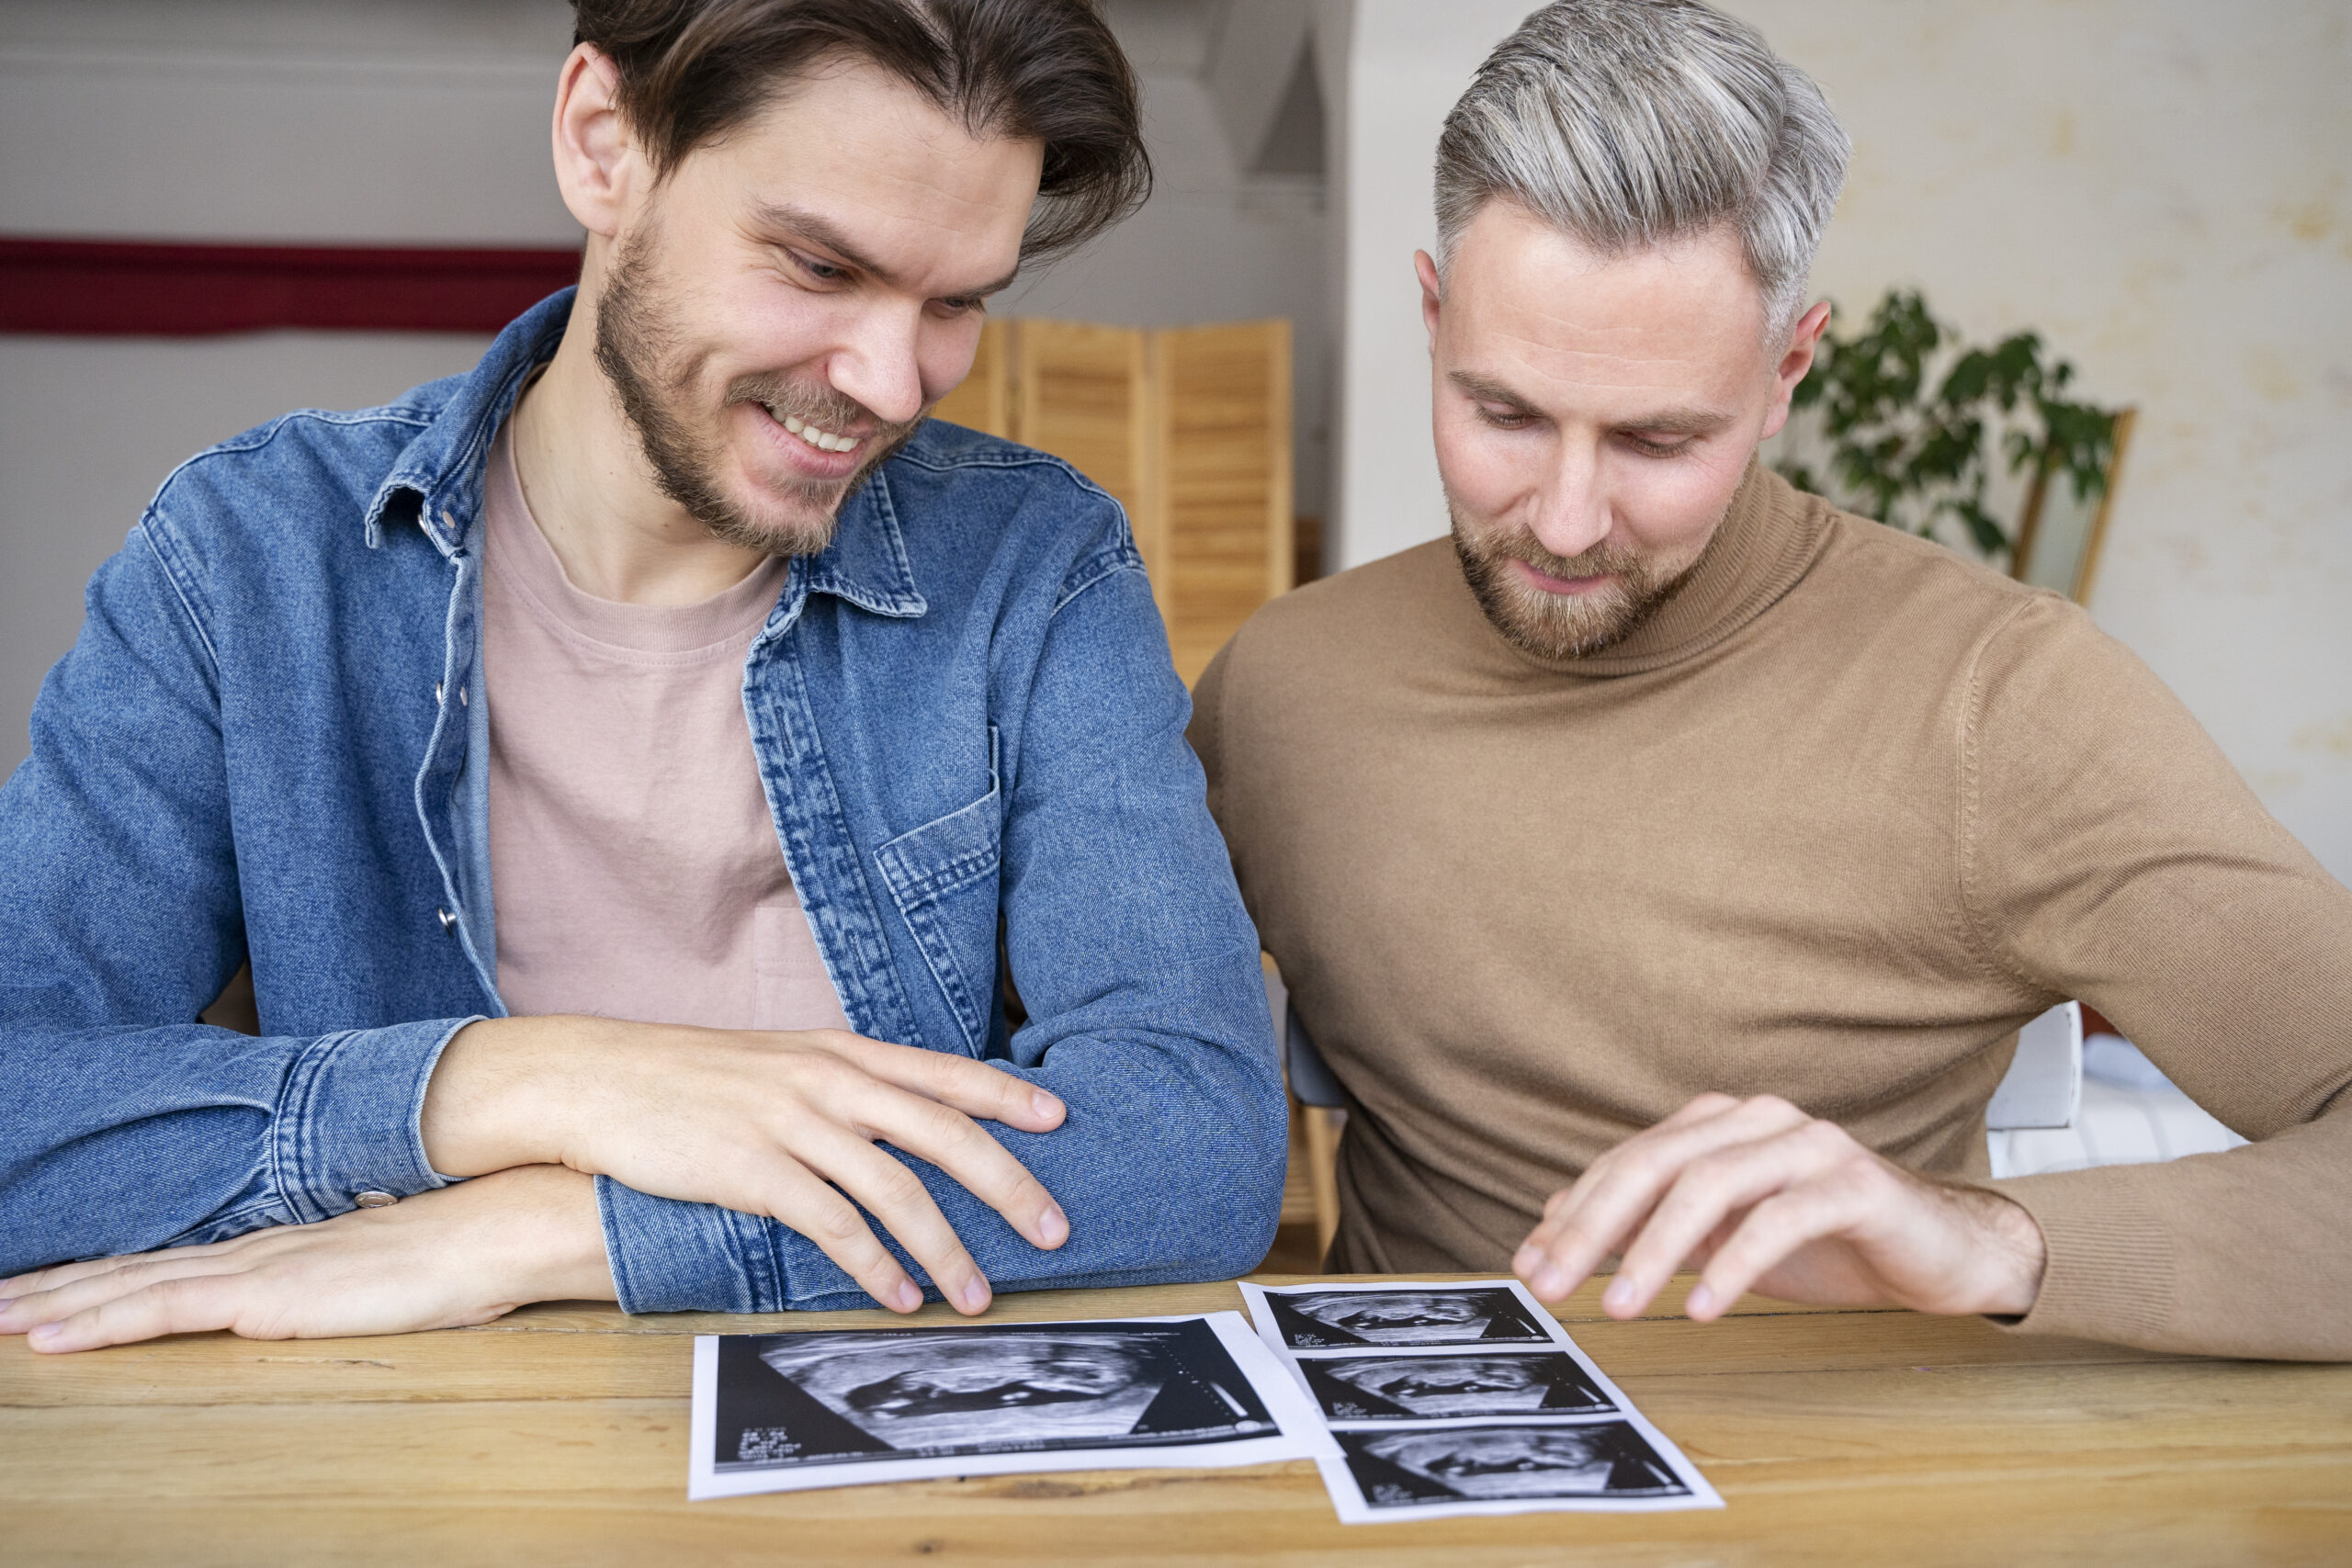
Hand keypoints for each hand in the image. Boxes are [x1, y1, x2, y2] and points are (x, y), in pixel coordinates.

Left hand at [0, 1164, 611, 1352]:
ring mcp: (257, 1270)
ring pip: (129, 1289)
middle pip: (134, 1270)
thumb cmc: (462, 1252)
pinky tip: (51, 1338)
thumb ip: (352, 1274)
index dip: (108, 1275)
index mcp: (283, 1248)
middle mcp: (256, 1252)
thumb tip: (347, 1283)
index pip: (176, 1262)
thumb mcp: (392, 1265)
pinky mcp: (266, 1296)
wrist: (498, 1228)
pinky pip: (162, 1310)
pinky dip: (98, 1321)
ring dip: (54, 1306)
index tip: (50, 1287)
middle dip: (55, 1289)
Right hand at [421, 1017, 1069, 1316]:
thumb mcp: (780, 1062)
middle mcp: (828, 1080)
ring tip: (976, 1294)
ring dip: (945, 1249)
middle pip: (942, 1133)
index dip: (1005, 1096)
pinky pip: (832, 1225)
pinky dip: (874, 1266)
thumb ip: (842, 1084)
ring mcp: (791, 1123)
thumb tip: (904, 1117)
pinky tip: (898, 1296)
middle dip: (1007, 1184)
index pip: (943, 1071)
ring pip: (896, 1189)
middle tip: (1054, 1229)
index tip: (1060, 1121)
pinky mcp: (753, 1169)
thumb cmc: (693, 1078)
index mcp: (841, 1051)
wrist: (599, 1080)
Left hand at [1514, 1093, 2046, 1321]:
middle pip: (1655, 1163)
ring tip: (1620, 1306)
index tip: (1530, 1264)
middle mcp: (1758, 1120)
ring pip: (1710, 1182)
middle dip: (1594, 1226)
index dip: (1573, 1211)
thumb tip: (1552, 1231)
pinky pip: (1781, 1217)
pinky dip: (1733, 1263)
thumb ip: (1648, 1227)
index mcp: (1719, 1124)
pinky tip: (1703, 1308)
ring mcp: (1809, 1144)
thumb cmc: (1824, 1242)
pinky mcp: (1855, 1183)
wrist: (1939, 1254)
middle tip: (1552, 1284)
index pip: (1627, 1161)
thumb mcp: (1720, 1237)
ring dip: (1654, 1248)